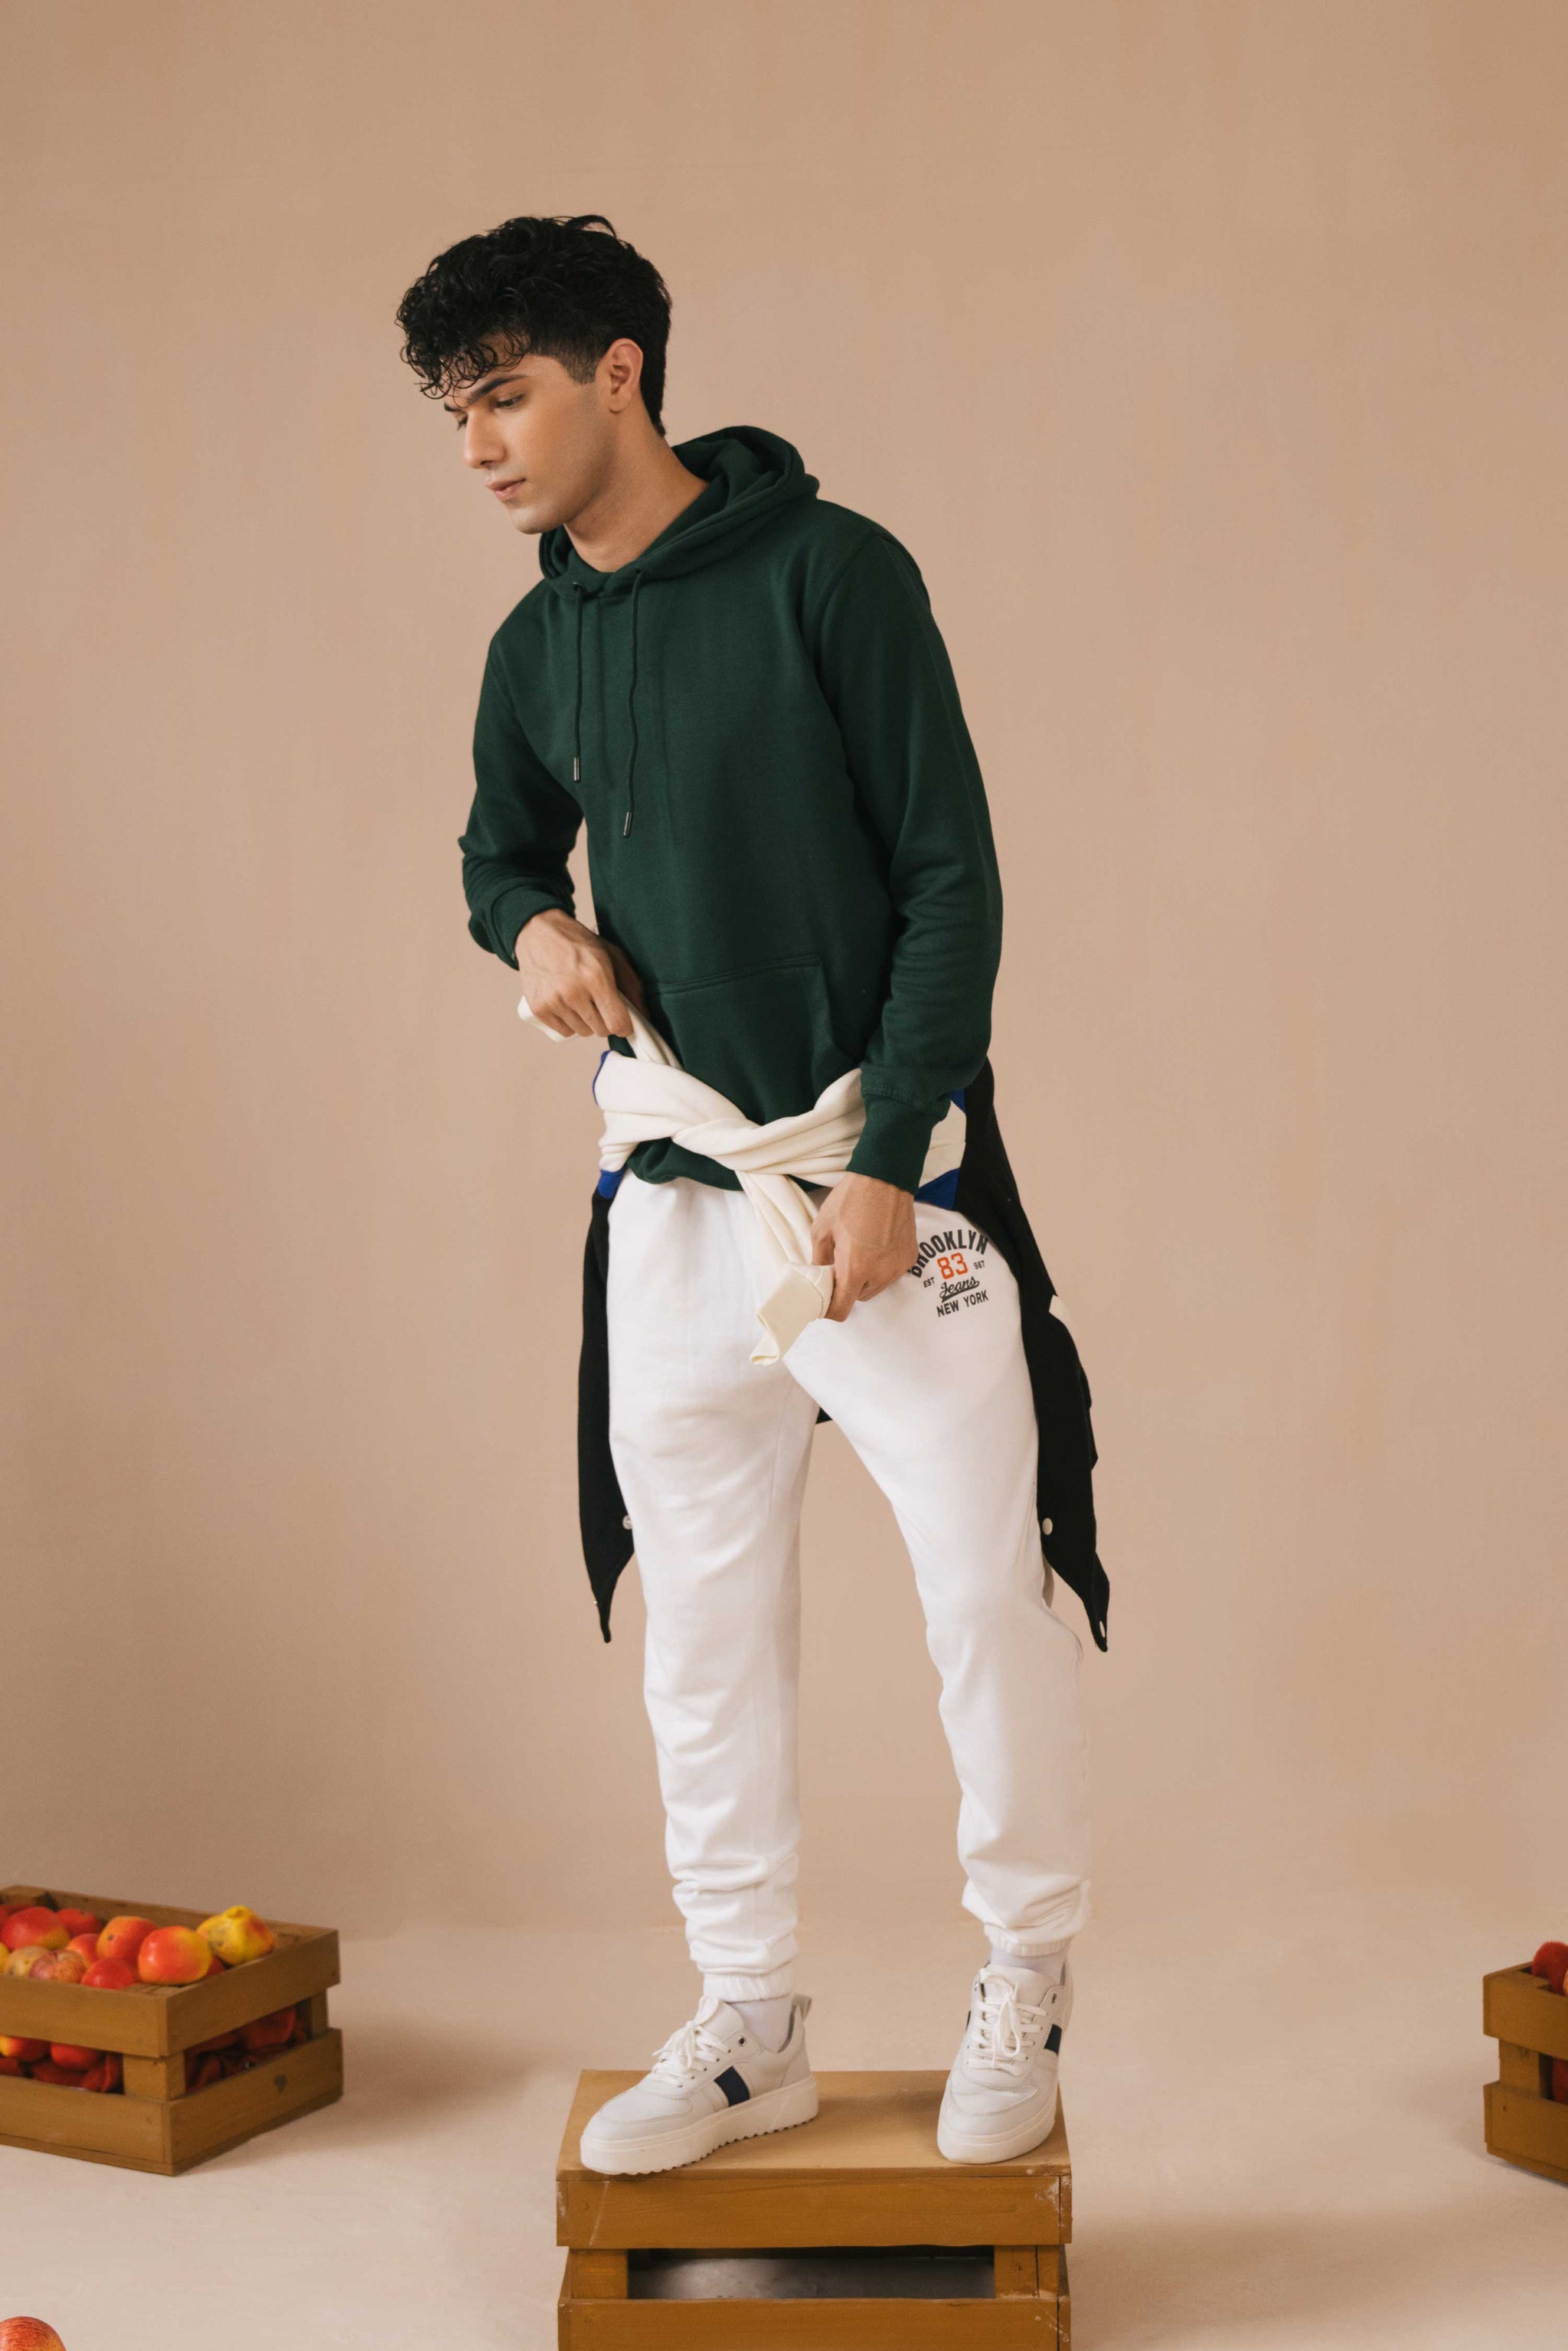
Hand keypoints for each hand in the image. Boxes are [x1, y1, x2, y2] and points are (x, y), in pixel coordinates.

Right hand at [516, 909, 644, 1037]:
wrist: (538, 932)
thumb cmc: (577, 943)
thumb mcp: (612, 955)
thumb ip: (632, 985)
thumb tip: (644, 1014)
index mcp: (596, 977)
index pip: (617, 1023)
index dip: (624, 1025)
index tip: (623, 1020)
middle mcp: (573, 992)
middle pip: (601, 1030)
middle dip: (605, 1020)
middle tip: (598, 1001)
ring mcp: (553, 1002)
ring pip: (582, 1032)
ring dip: (586, 1021)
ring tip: (580, 998)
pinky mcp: (538, 1009)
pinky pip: (563, 1031)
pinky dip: (568, 1023)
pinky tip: (566, 1004)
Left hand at [810, 1174, 917, 1321]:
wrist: (885, 1178)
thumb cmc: (851, 1200)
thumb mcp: (822, 1228)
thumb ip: (819, 1259)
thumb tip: (817, 1276)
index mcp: (854, 1269)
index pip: (842, 1309)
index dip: (830, 1310)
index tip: (824, 1300)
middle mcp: (879, 1274)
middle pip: (859, 1298)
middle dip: (847, 1288)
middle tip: (839, 1265)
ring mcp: (898, 1267)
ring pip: (876, 1286)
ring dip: (865, 1278)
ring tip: (858, 1251)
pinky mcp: (910, 1258)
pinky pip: (891, 1273)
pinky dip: (881, 1267)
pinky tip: (875, 1245)